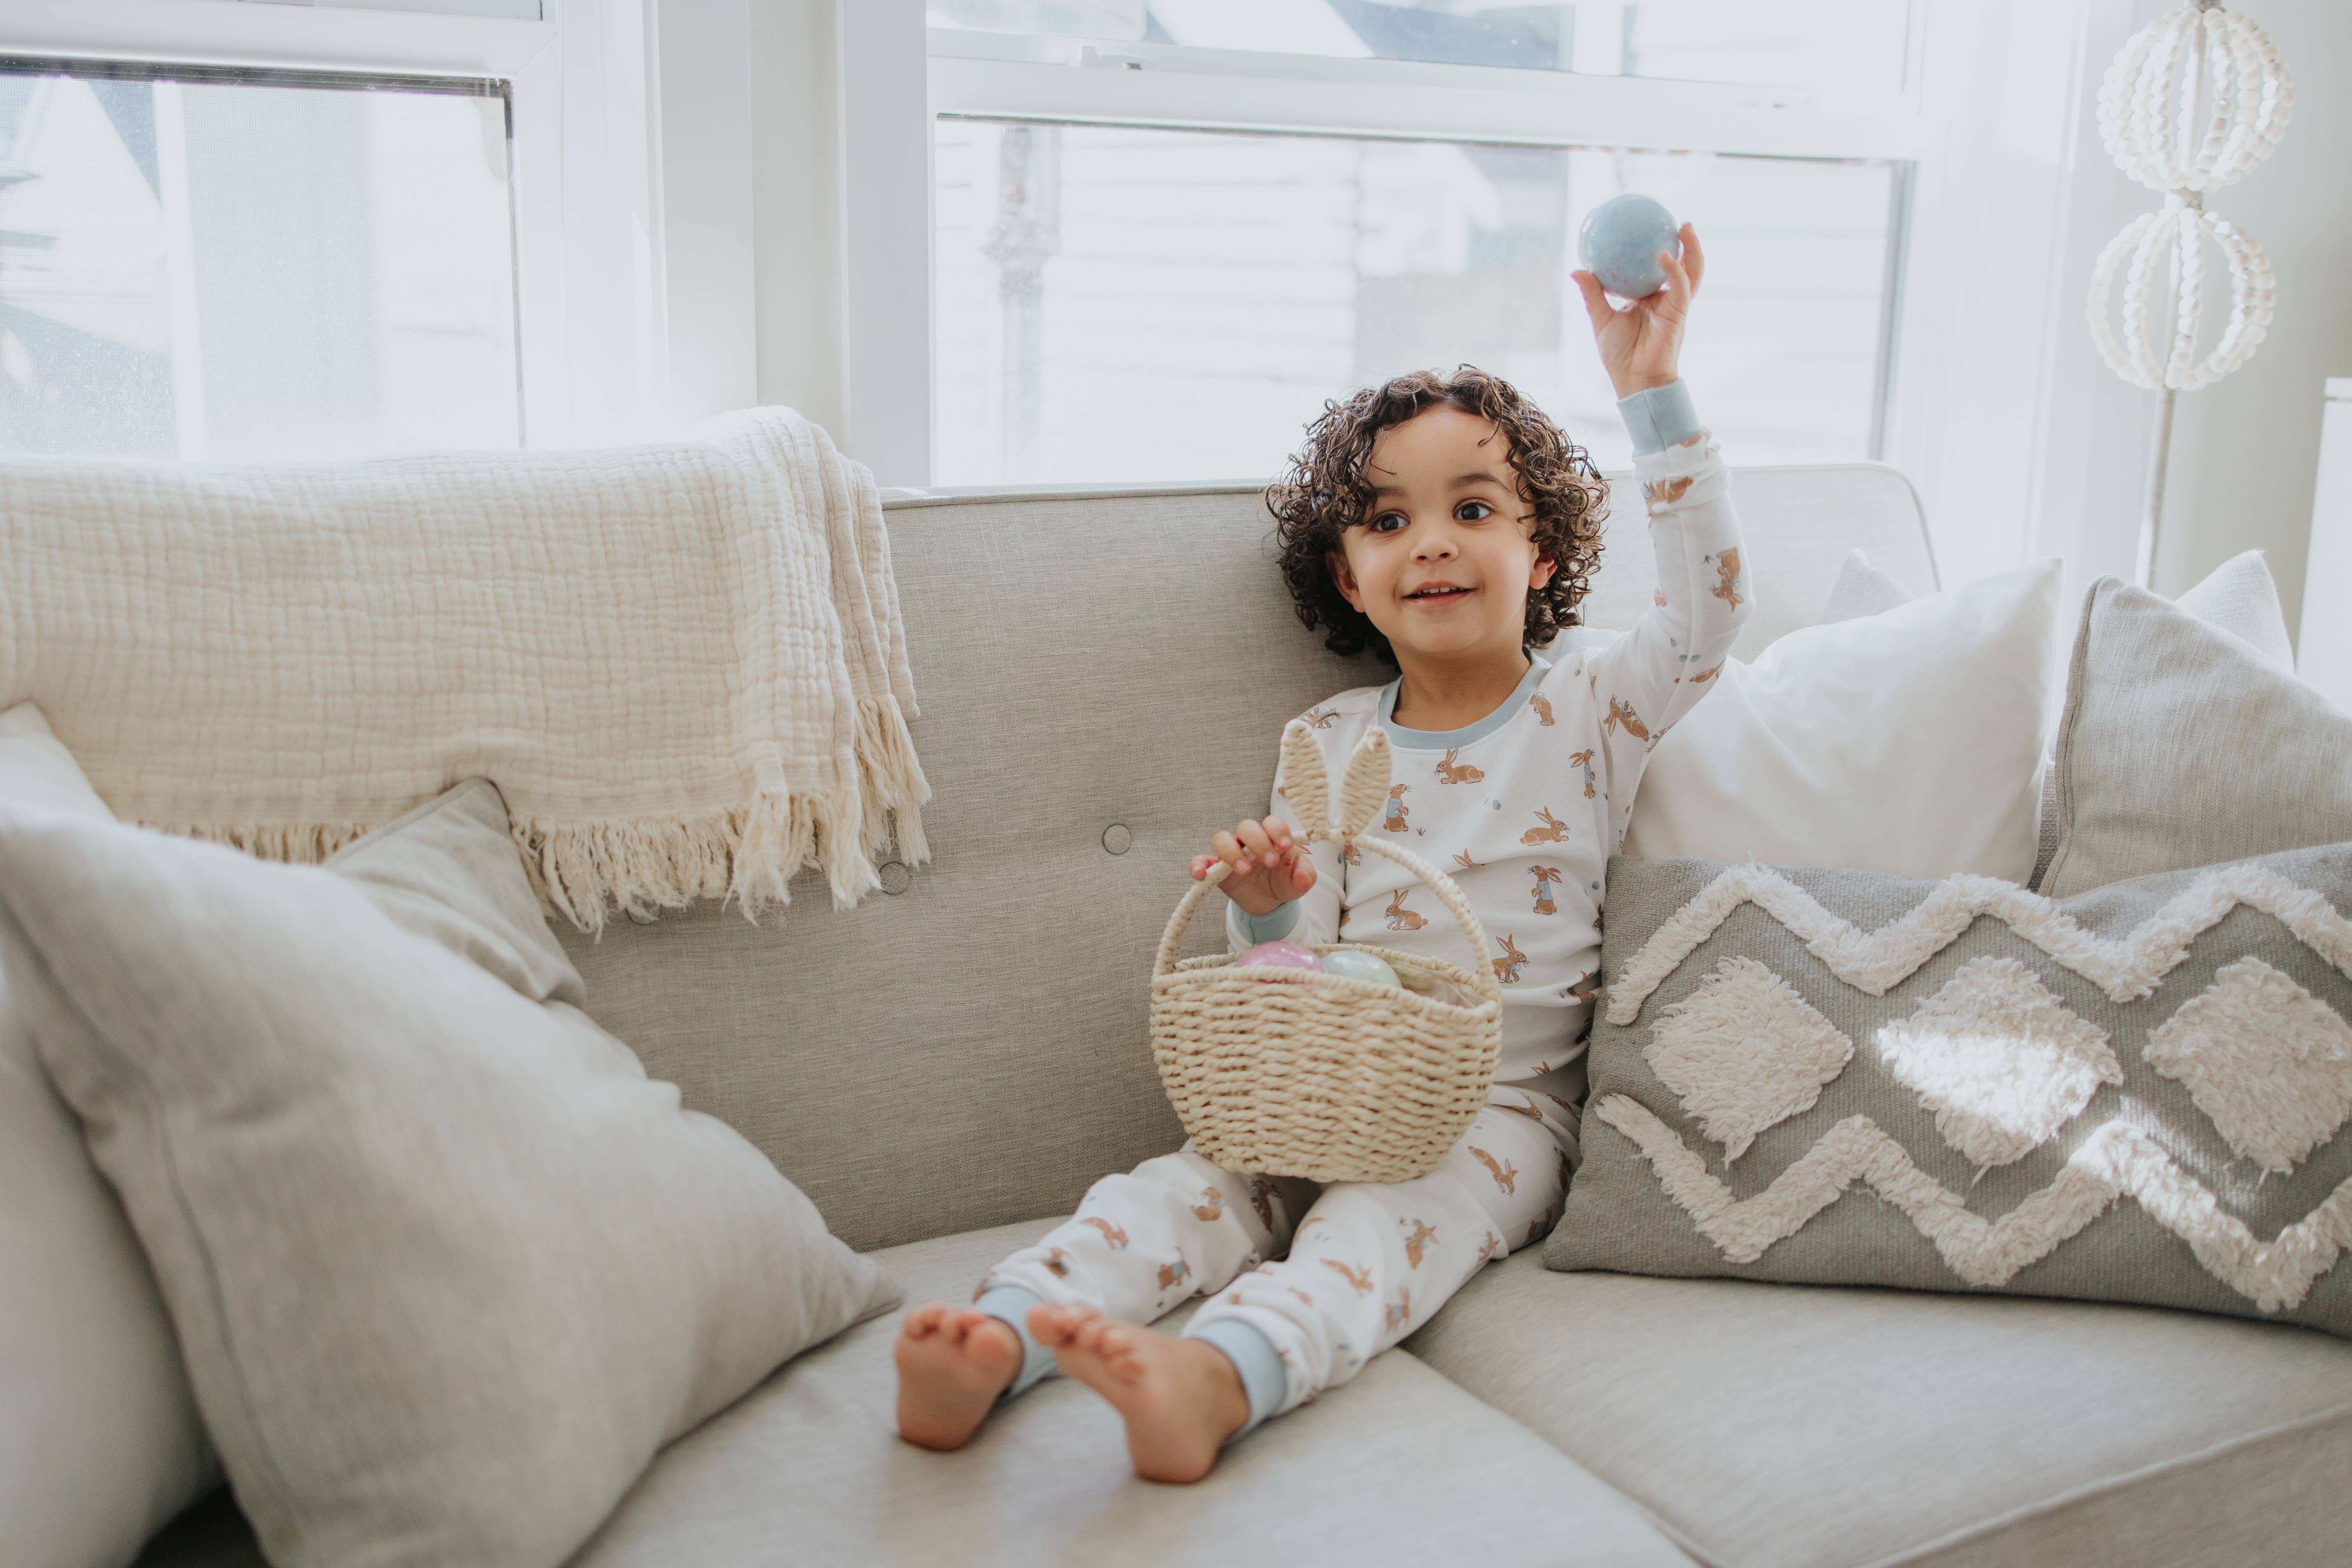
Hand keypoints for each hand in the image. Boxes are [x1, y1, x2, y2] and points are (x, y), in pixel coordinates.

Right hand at [1190, 818, 1315, 917]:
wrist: (1270, 901)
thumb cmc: (1285, 881)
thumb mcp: (1299, 881)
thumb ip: (1305, 876)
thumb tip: (1303, 880)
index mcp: (1272, 837)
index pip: (1271, 822)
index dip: (1277, 830)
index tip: (1285, 846)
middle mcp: (1250, 840)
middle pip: (1246, 826)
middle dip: (1258, 842)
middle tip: (1270, 862)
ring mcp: (1231, 852)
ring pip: (1222, 838)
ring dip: (1232, 852)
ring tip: (1245, 870)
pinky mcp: (1216, 868)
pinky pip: (1202, 860)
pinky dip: (1198, 864)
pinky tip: (1201, 874)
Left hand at [1574, 222, 1702, 398]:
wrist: (1634, 379)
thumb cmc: (1619, 354)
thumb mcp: (1601, 319)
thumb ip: (1593, 294)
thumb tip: (1576, 270)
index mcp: (1650, 299)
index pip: (1658, 270)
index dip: (1660, 249)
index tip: (1653, 228)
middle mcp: (1666, 299)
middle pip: (1683, 265)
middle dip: (1686, 243)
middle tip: (1678, 221)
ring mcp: (1675, 304)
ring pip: (1691, 271)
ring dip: (1692, 249)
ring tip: (1685, 227)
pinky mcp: (1679, 313)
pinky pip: (1680, 286)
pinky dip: (1674, 270)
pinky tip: (1664, 255)